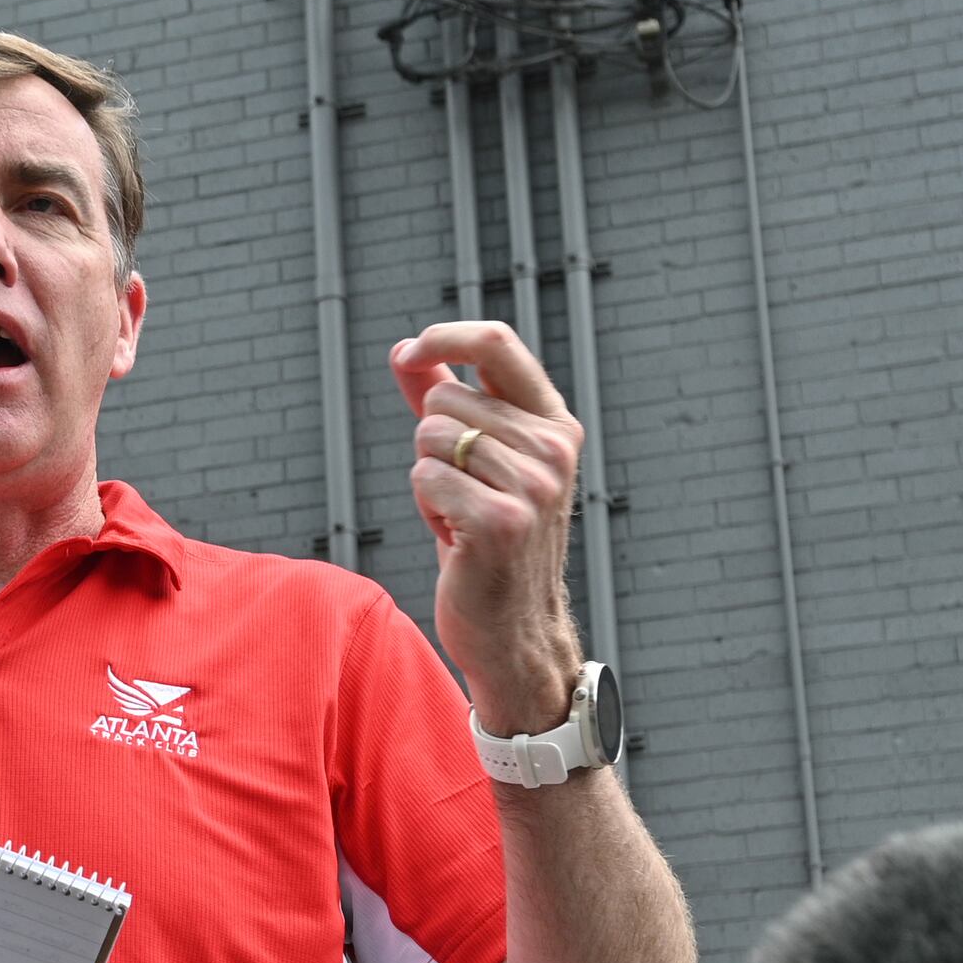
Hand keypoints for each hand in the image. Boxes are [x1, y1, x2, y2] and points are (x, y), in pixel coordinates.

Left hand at [393, 321, 587, 734]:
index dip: (445, 335)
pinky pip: (423, 477)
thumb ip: (445, 402)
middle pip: (444, 398)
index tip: (407, 352)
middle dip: (432, 444)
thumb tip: (406, 352)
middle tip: (463, 493)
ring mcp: (533, 485)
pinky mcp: (501, 520)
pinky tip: (457, 539)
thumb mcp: (476, 463)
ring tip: (462, 517)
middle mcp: (553, 448)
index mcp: (555, 424)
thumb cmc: (487, 538)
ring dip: (429, 481)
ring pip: (429, 438)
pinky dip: (426, 508)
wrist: (513, 627)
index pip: (498, 343)